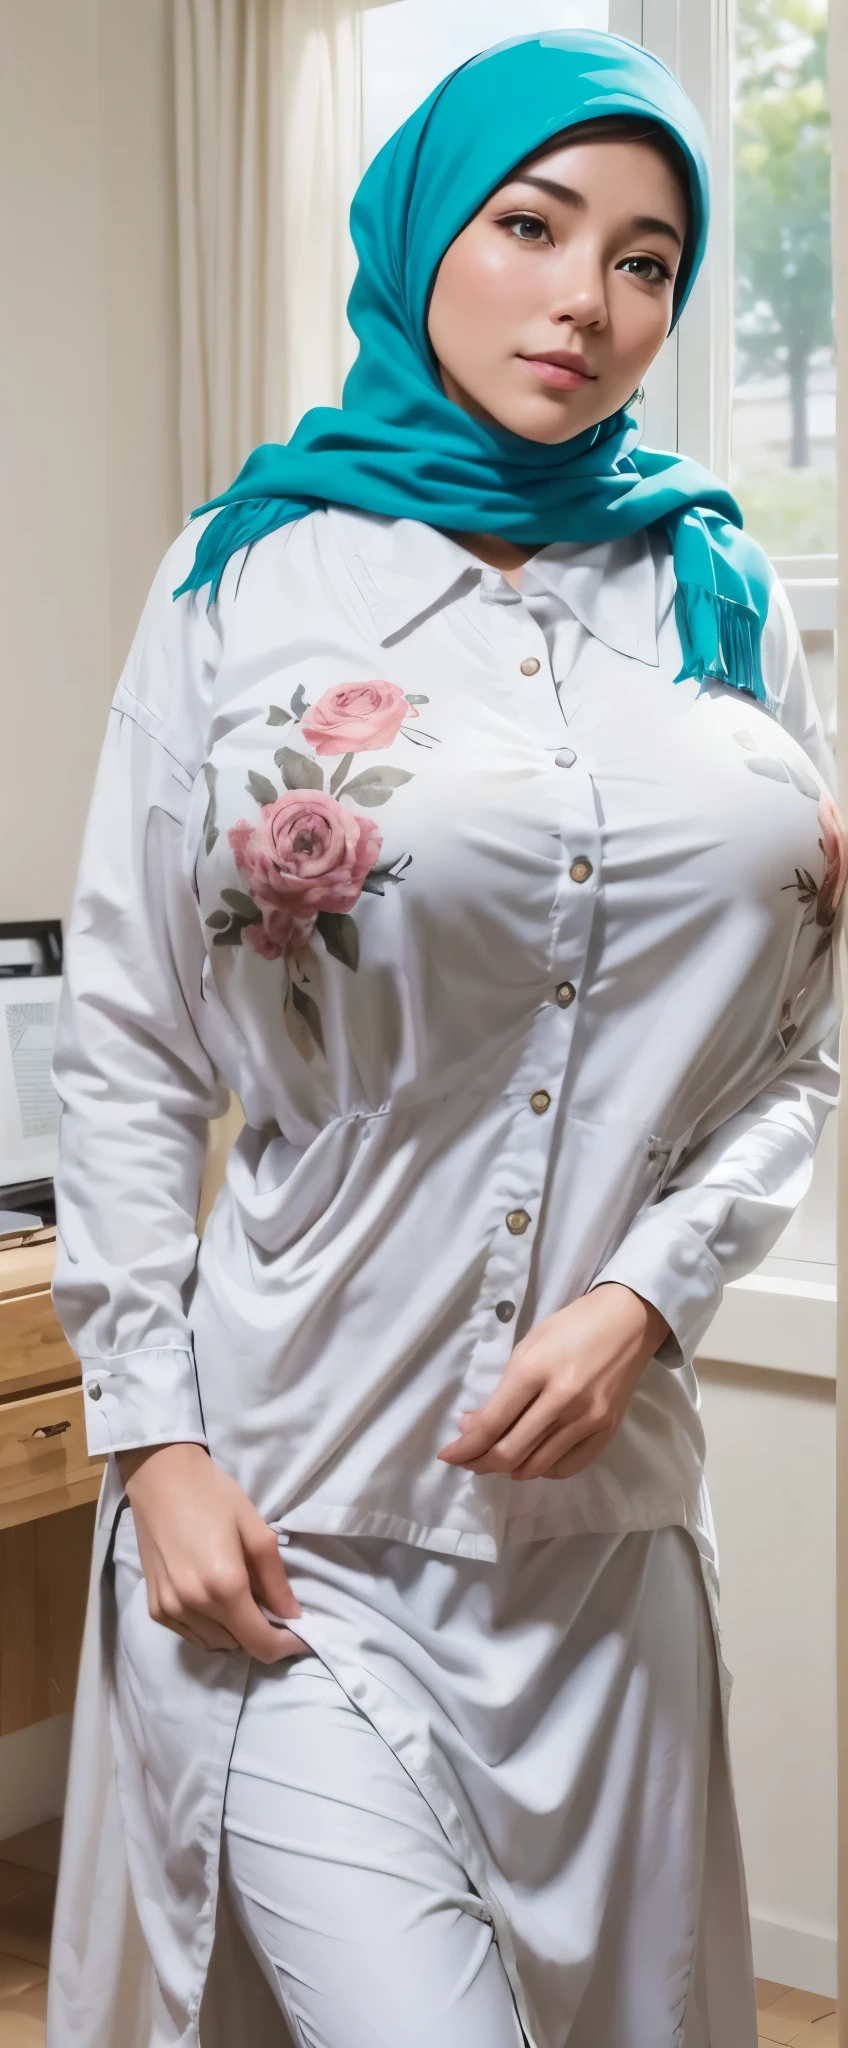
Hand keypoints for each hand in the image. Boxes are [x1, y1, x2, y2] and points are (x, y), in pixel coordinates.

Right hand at [116, 1443, 304, 1662]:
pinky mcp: (155, 1608)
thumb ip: (276, 1579)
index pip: (261, 1644)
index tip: (302, 1633)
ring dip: (235, 1632)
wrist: (160, 1479)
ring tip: (242, 1599)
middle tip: (271, 1606)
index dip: (287, 1645)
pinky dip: (211, 1627)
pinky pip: (192, 1635)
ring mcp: (170, 1610)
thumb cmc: (213, 1496)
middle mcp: (194, 1606)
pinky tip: (215, 1598)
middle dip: (262, 1633)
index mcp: (224, 1586)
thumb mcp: (256, 1530)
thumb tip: (293, 1616)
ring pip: (216, 1644)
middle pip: (240, 1646)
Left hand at [437, 1283, 668, 1481]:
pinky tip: (533, 1457)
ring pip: (536, 1466)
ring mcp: (589, 1418)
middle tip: (470, 1460)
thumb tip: (473, 1428)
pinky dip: (543, 1469)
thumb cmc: (571, 1327)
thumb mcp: (528, 1346)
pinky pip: (567, 1468)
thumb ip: (502, 1390)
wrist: (628, 1322)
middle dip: (481, 1463)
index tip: (448, 1455)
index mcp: (536, 1369)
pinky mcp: (607, 1431)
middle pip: (511, 1452)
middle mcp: (563, 1399)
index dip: (465, 1446)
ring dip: (509, 1469)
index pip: (492, 1423)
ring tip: (499, 1457)